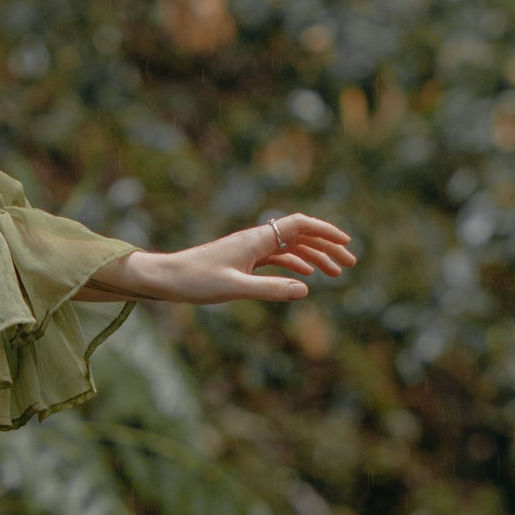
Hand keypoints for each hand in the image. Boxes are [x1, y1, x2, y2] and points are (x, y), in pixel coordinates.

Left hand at [87, 211, 355, 305]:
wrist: (165, 278)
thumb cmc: (194, 281)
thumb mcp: (235, 288)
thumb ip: (271, 289)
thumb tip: (306, 289)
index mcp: (256, 239)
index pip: (299, 225)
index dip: (325, 232)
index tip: (346, 244)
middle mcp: (255, 240)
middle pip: (300, 237)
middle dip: (327, 248)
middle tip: (350, 265)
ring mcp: (249, 250)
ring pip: (289, 249)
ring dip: (314, 258)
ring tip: (336, 274)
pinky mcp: (241, 262)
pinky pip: (275, 259)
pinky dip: (294, 265)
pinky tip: (305, 276)